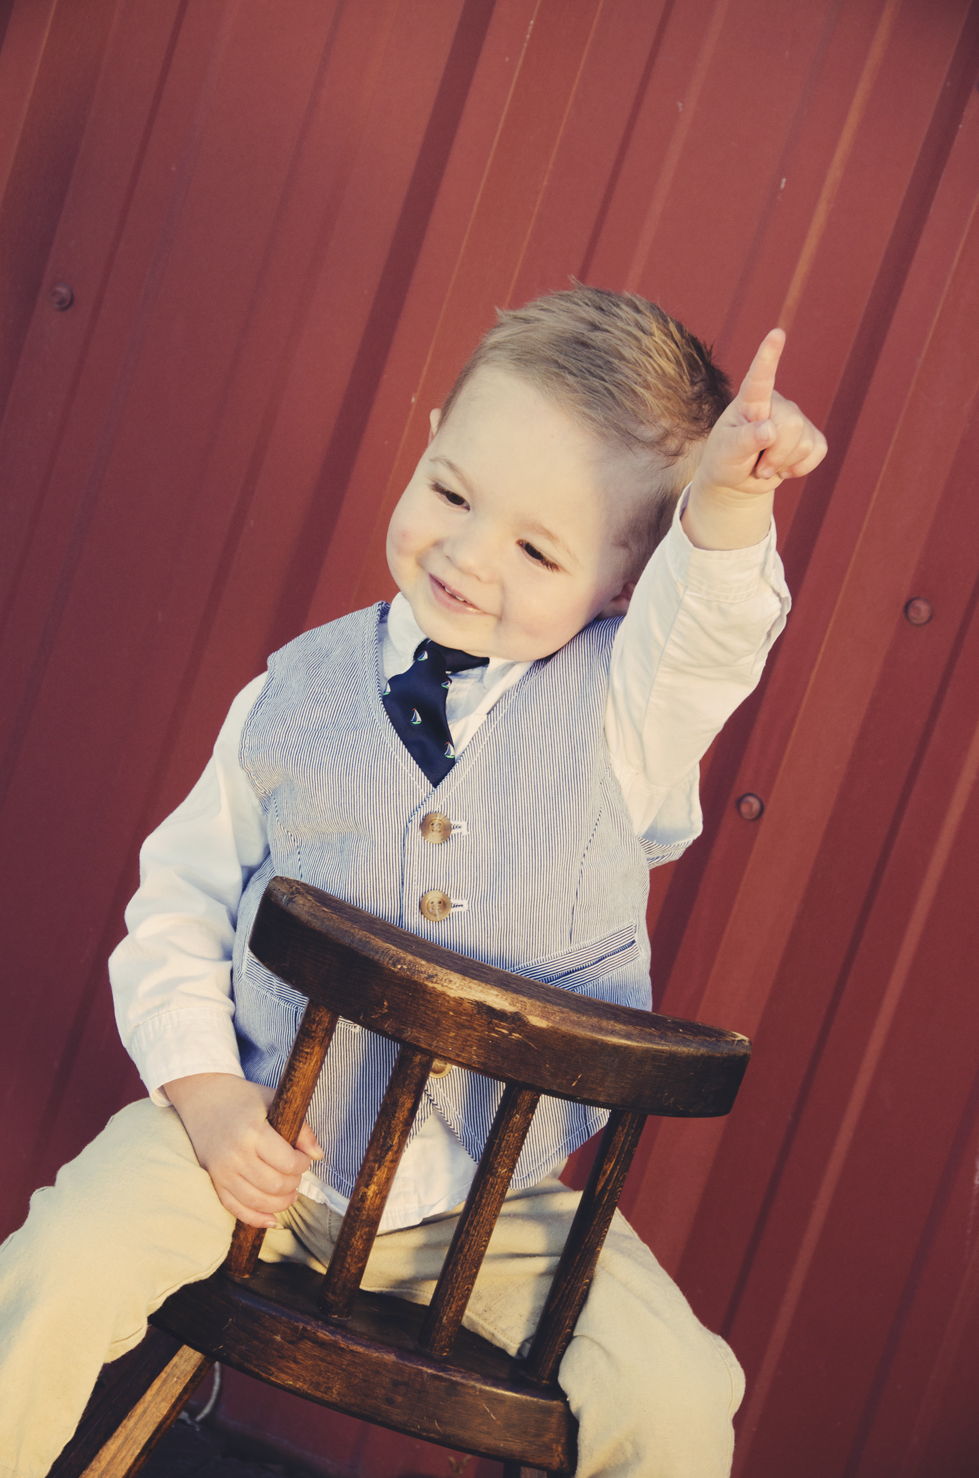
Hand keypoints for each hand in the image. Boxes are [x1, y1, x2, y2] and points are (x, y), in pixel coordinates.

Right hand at [164, 1073, 322, 1228]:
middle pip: (275, 1185)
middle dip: (294, 1183)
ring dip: (280, 1203)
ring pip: (258, 1201)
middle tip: (296, 1173)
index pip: (288, 1162)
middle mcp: (236, 1155)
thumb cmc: (242, 1098)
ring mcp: (222, 1171)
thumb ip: (299, 1128)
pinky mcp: (214, 1180)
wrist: (202, 1097)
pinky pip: (235, 1208)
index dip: (303, 1164)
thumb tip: (318, 1155)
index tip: (304, 1158)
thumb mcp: (273, 1101)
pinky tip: (271, 1219)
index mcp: (253, 1132)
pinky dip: (255, 1218)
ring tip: (290, 1193)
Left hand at [683, 329, 826, 548]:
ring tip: (765, 465)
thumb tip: (770, 430)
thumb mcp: (725, 453)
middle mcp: (776, 404)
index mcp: (750, 401)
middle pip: (791, 425)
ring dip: (783, 464)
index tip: (777, 333)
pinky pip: (818, 451)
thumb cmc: (725, 461)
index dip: (768, 356)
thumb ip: (743, 441)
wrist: (738, 481)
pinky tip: (785, 468)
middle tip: (757, 466)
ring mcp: (796, 419)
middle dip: (775, 454)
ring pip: (804, 442)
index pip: (759, 378)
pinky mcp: (811, 436)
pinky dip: (801, 468)